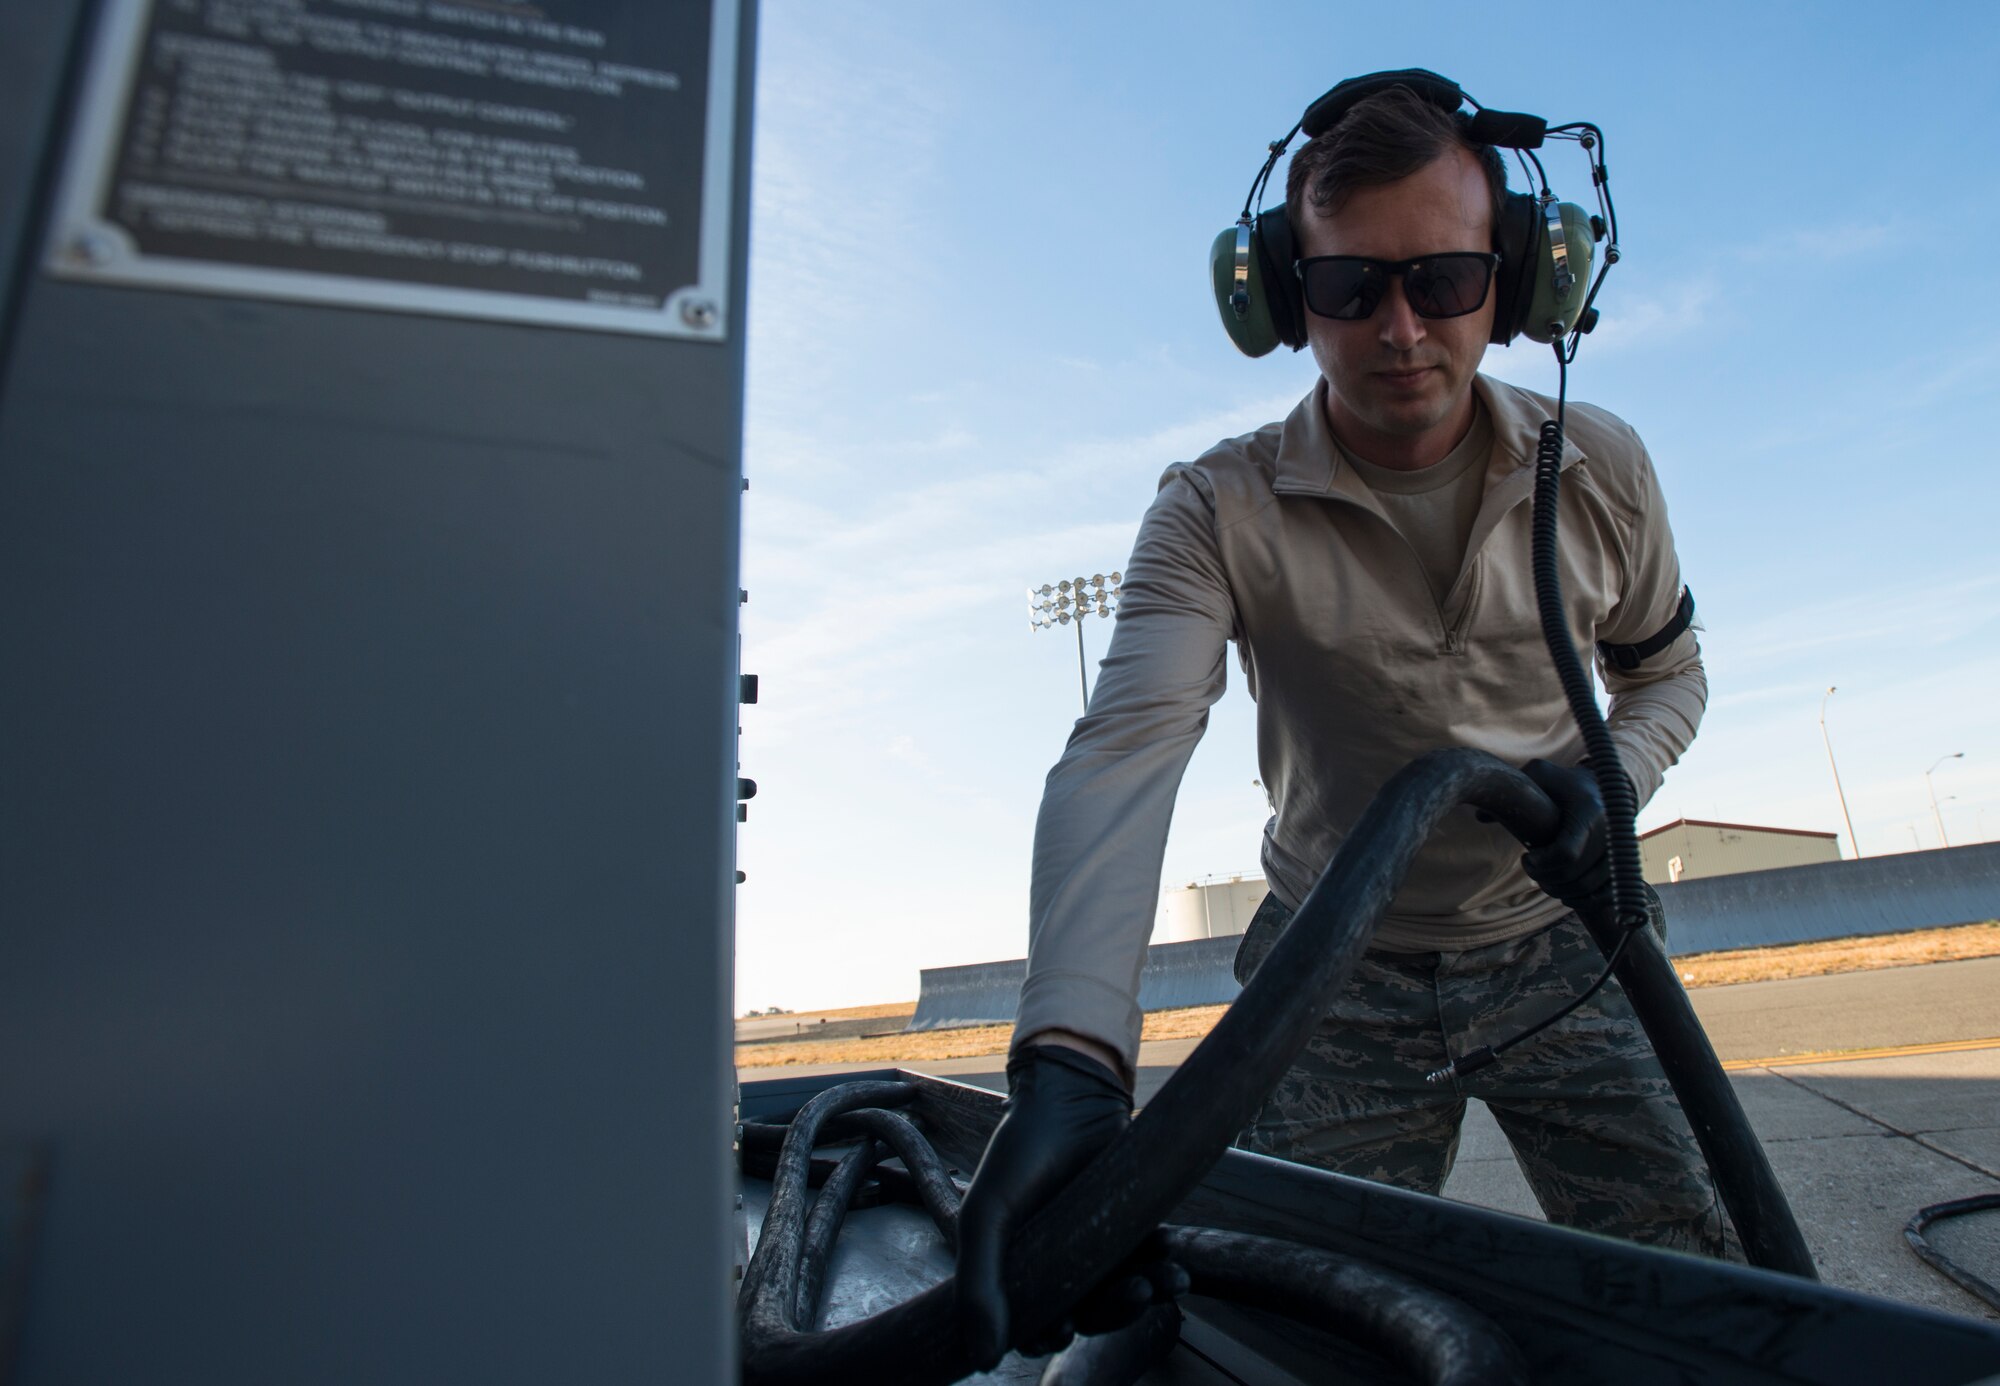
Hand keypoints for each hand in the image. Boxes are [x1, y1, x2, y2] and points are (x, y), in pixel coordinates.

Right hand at [954, 1044, 1171, 1367]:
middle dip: (1113, 1313)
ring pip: (1120, 1293)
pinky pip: (1145, 1260)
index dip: (1049, 1336)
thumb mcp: (986, 1217)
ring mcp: (1091, 1247)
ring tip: (1168, 1278)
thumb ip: (978, 1285)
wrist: (1069, 1096)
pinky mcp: (1124, 1227)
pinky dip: (1160, 1265)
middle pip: (1086, 1315)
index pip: (1034, 1326)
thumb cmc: (1018, 1152)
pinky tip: (1170, 1255)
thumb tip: (985, 1359)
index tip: (1064, 1329)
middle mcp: (1055, 1265)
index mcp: (1015, 1270)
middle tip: (1135, 1294)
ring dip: (1146, 1293)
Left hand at [1520, 758, 1613, 923]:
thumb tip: (1480, 815)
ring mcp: (1618, 851)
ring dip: (1560, 891)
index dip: (1541, 864)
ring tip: (1544, 879)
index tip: (1527, 857)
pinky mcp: (1621, 864)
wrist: (1605, 787)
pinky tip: (1564, 893)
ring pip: (1588, 888)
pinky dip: (1583, 900)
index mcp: (1589, 812)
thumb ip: (1512, 787)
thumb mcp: (1540, 774)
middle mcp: (1610, 834)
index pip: (1566, 854)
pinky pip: (1604, 895)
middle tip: (1531, 869)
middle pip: (1574, 876)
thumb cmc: (1565, 783)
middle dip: (1546, 879)